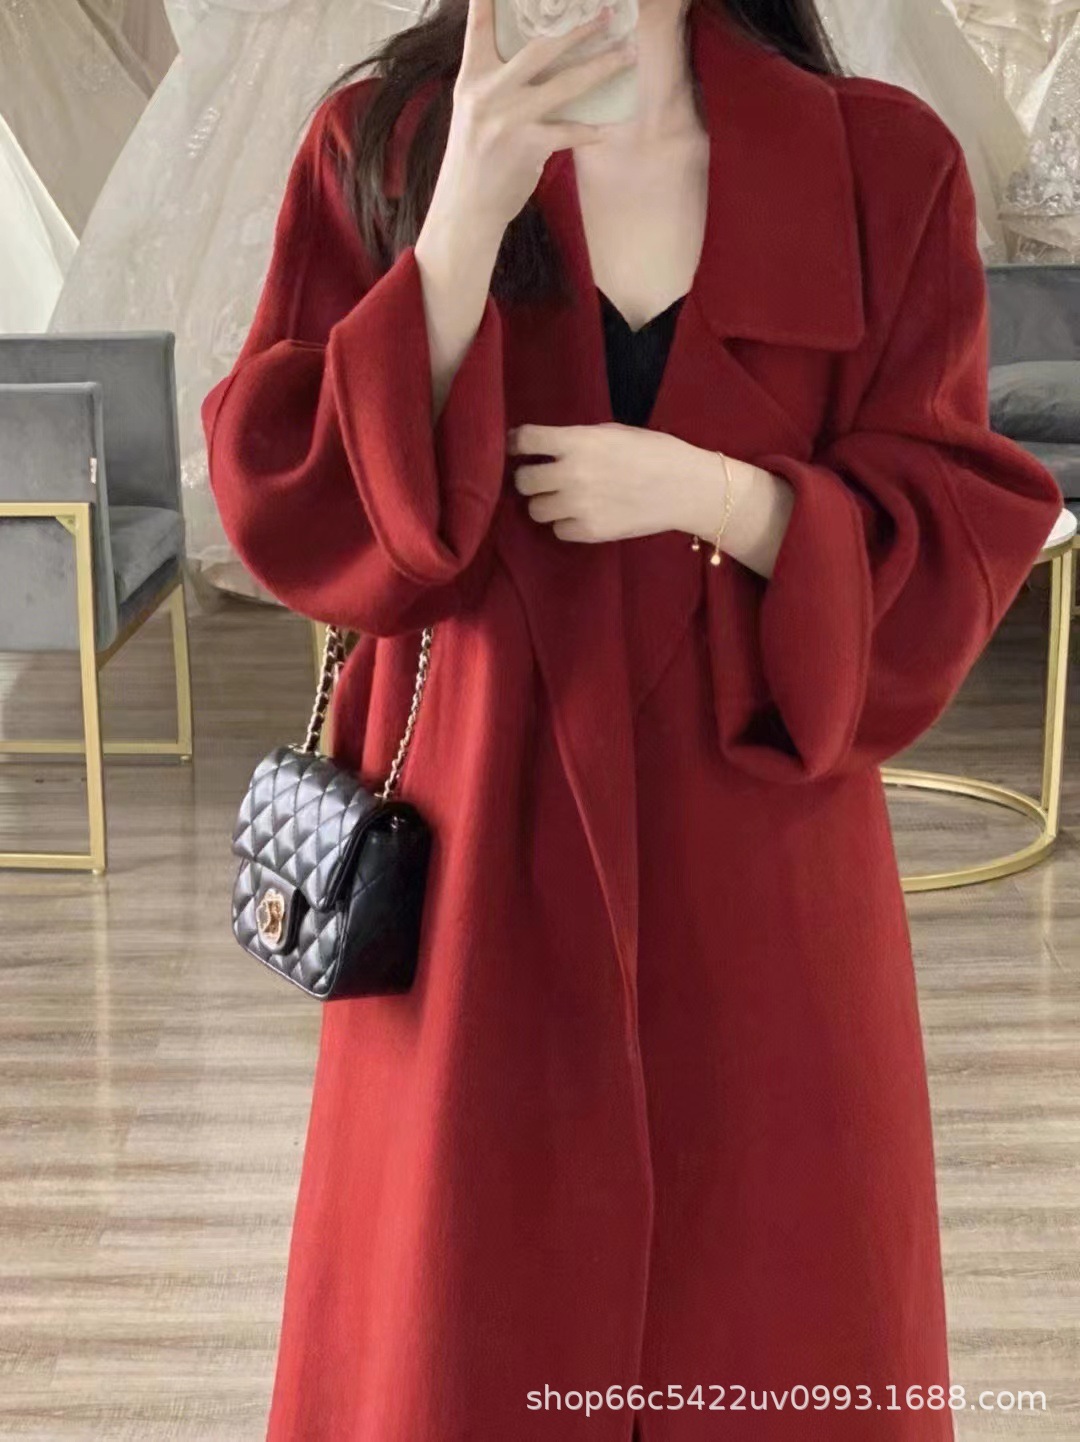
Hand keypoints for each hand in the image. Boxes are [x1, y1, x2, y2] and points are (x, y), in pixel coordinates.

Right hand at [435, 0, 636, 233]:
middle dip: (577, 30)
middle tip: (606, 15)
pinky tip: (609, 127)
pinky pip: (570, 132)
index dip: (488, 2)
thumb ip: (497, 83)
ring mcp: (509, 118)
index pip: (478, 28)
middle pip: (540, 49)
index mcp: (472, 78)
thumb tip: (538, 57)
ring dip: (601, 68)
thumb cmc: (474, 159)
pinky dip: (591, 131)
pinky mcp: (528, 146)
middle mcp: (489, 92)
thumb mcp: (473, 112)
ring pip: (565, 85)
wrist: (466, 208)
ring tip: (626, 55)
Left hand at [508, 422, 702, 542]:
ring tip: (565, 499)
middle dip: (531, 478)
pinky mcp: (589, 532)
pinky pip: (558, 530)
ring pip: (536, 510)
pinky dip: (566, 524)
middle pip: (523, 481)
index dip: (517, 444)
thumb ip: (575, 439)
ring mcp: (578, 506)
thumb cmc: (652, 452)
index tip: (519, 448)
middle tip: (545, 478)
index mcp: (577, 441)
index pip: (525, 440)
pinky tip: (584, 514)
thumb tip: (542, 446)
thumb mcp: (611, 432)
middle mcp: (571, 473)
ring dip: (546, 503)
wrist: (685, 487)